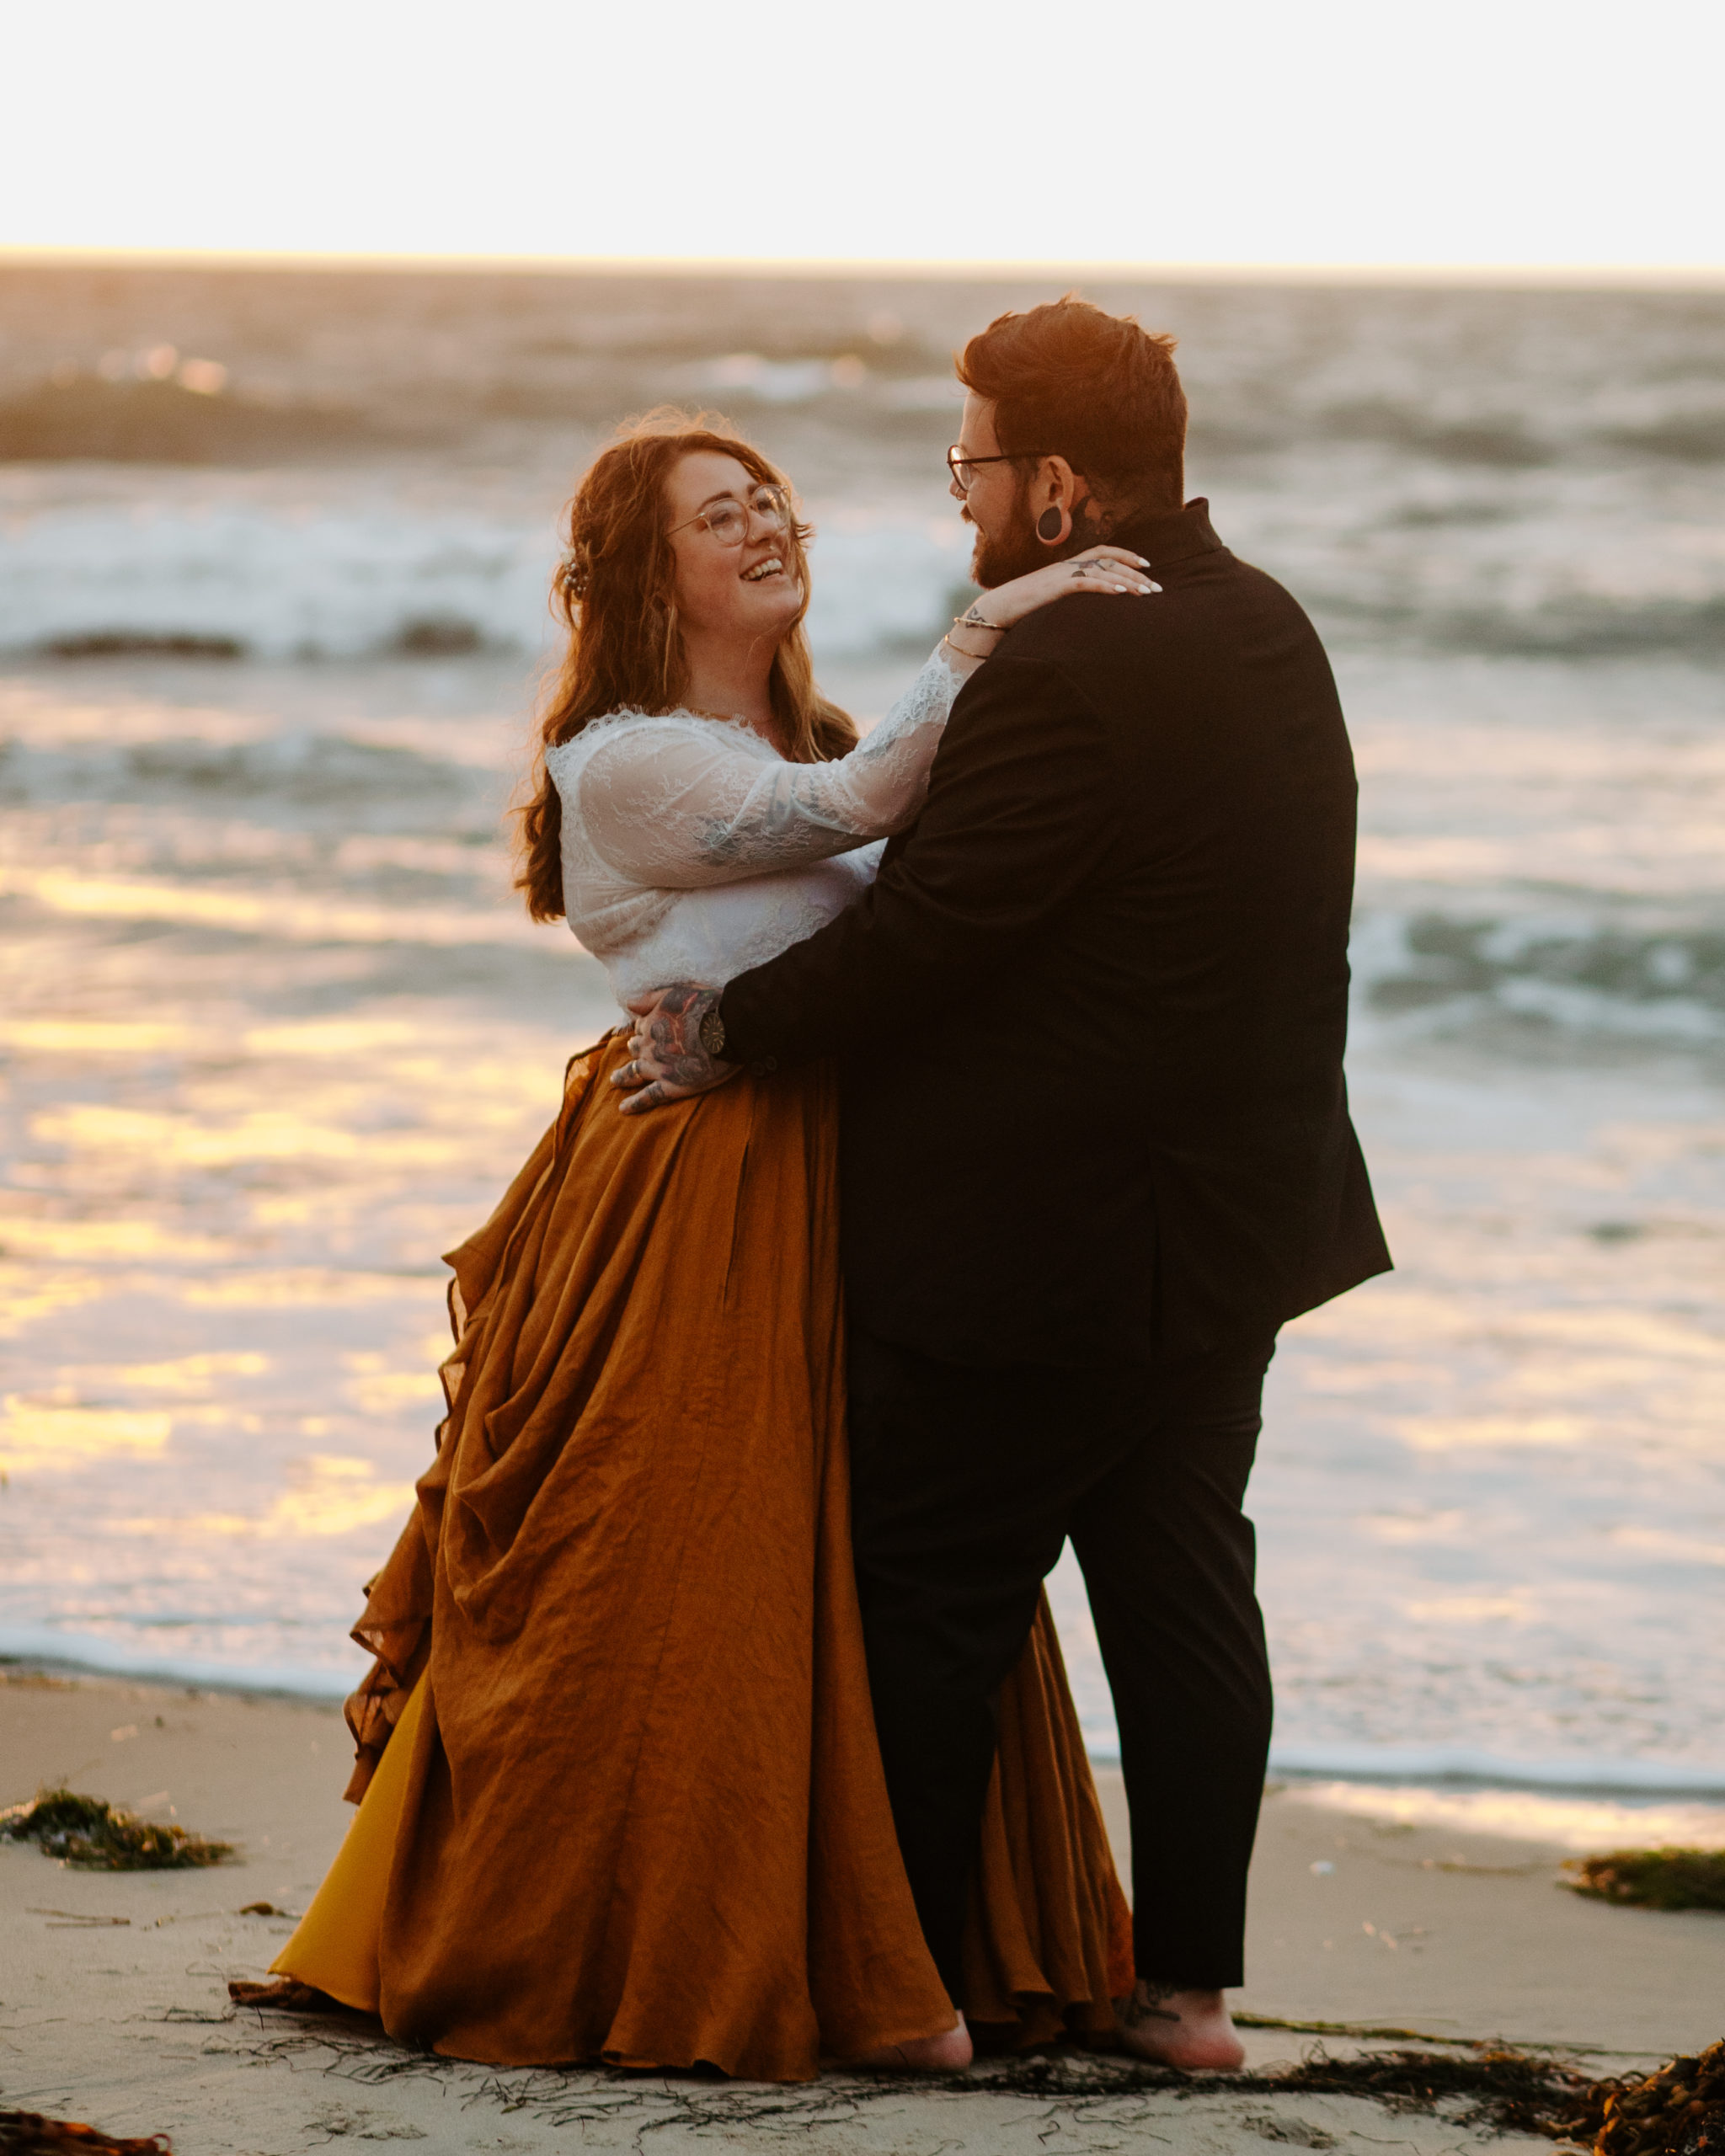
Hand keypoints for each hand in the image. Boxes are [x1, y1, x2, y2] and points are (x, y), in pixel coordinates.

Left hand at [611, 983, 737, 1115]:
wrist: (728, 1029)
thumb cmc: (707, 1006)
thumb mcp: (675, 992)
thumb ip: (650, 998)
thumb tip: (628, 1004)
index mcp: (651, 1023)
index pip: (639, 1028)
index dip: (643, 1029)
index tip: (644, 1032)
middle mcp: (649, 1046)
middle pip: (635, 1049)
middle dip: (634, 1050)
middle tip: (634, 1054)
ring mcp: (658, 1068)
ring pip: (633, 1073)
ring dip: (623, 1076)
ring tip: (615, 1081)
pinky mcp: (672, 1086)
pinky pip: (648, 1097)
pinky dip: (634, 1104)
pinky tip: (624, 1109)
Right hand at [969, 547, 1160, 634]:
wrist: (999, 609)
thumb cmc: (1026, 608)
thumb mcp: (1054, 598)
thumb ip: (1073, 595)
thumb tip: (1092, 605)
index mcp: (1069, 565)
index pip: (1104, 552)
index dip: (1127, 555)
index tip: (1147, 565)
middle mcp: (1069, 565)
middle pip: (1110, 561)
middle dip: (1136, 573)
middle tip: (1157, 588)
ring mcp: (1062, 574)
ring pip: (1103, 571)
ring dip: (1128, 581)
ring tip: (1147, 593)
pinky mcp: (1056, 587)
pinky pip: (1086, 582)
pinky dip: (1105, 586)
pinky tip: (1121, 594)